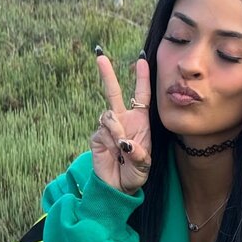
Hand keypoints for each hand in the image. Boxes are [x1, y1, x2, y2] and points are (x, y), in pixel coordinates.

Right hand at [91, 52, 151, 193]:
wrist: (119, 187)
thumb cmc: (136, 173)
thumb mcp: (145, 165)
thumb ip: (139, 153)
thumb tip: (124, 142)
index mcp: (139, 122)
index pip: (141, 96)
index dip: (141, 79)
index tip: (141, 60)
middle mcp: (123, 121)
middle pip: (113, 92)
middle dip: (107, 74)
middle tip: (99, 55)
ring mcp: (108, 128)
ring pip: (108, 115)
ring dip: (117, 130)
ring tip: (123, 149)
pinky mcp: (97, 137)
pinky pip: (103, 130)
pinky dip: (111, 139)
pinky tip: (115, 151)